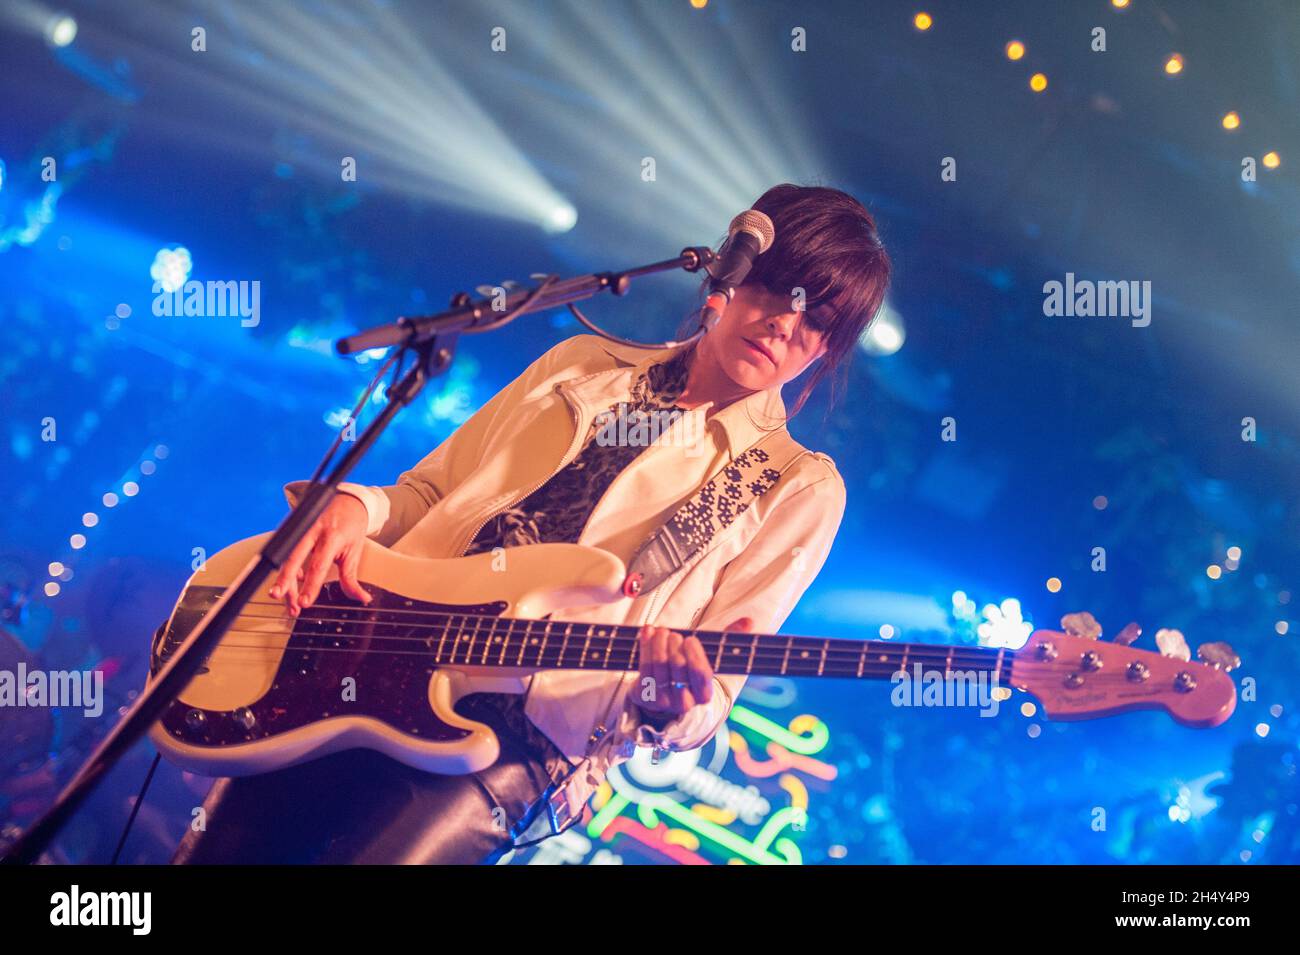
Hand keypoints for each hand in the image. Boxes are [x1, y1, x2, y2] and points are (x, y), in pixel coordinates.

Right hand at [268, 493, 371, 615]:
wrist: (347, 502)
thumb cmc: (351, 526)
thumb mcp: (355, 551)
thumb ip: (352, 578)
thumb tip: (362, 598)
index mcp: (331, 536)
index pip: (318, 565)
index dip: (310, 585)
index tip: (304, 603)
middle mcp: (312, 530)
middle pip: (293, 558)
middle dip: (284, 580)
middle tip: (279, 597)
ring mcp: (301, 528)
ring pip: (286, 558)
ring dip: (286, 582)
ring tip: (291, 603)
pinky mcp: (294, 530)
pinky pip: (287, 553)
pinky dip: (289, 571)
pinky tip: (295, 584)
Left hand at [633, 616, 752, 720]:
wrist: (663, 694)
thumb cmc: (689, 671)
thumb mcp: (708, 658)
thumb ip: (727, 640)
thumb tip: (748, 621)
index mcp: (704, 694)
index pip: (701, 674)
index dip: (694, 655)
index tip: (690, 639)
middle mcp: (684, 702)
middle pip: (678, 667)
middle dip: (674, 645)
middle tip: (673, 633)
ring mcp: (662, 700)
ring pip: (659, 666)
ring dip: (658, 643)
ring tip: (661, 630)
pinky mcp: (644, 696)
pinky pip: (644, 668)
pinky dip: (645, 646)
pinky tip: (648, 632)